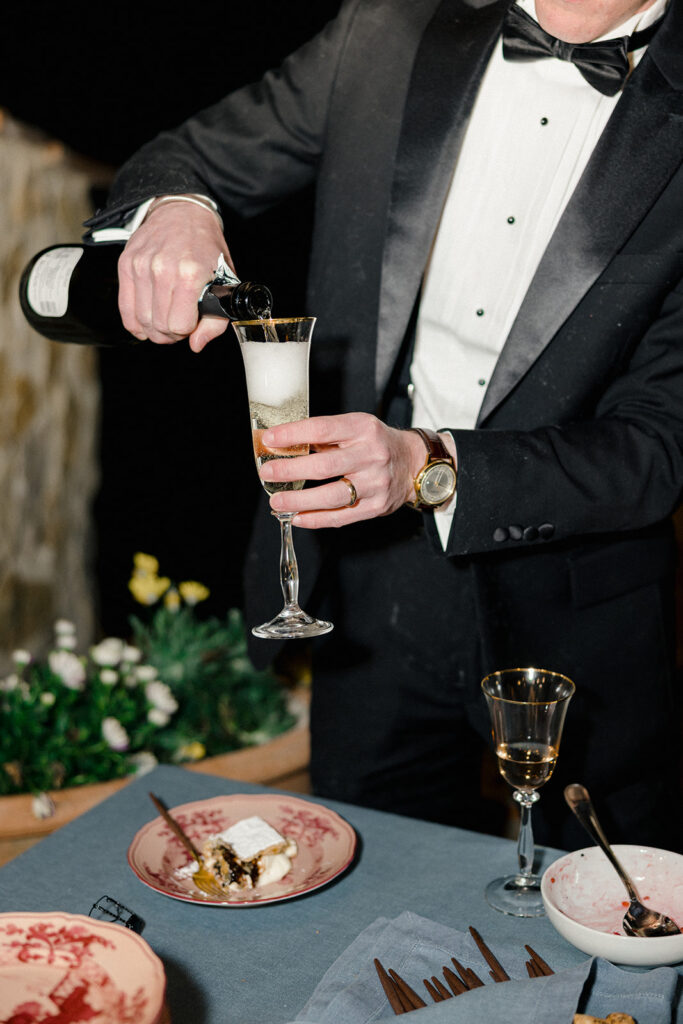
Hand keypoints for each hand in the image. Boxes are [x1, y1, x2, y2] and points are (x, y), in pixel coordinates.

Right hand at [117, 200, 233, 351]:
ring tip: (164, 320)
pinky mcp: (126, 264)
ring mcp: (140, 266)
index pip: (179, 325)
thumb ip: (215, 320)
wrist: (182, 212)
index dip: (186, 331)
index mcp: (189, 275)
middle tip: (178, 324)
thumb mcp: (224, 282)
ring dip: (154, 329)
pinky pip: (124, 308)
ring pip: (141, 320)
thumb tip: (196, 344)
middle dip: (170, 334)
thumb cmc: (206, 247)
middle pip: (159, 326)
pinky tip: (145, 321)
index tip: (191, 323)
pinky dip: (135, 322)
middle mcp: (162, 269)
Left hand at [259, 413, 450, 526]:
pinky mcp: (376, 506)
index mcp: (363, 429)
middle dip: (290, 470)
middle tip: (267, 473)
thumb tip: (283, 444)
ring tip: (277, 501)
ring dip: (299, 500)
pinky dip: (315, 519)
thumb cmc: (376, 443)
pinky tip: (297, 517)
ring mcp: (376, 483)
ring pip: (332, 496)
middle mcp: (372, 455)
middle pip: (324, 466)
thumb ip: (325, 436)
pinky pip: (341, 517)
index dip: (293, 434)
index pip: (322, 429)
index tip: (270, 439)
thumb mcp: (356, 428)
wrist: (413, 464)